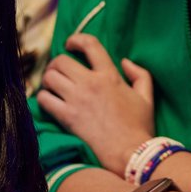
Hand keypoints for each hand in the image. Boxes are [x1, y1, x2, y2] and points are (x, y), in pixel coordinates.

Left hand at [37, 33, 154, 173]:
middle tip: (59, 71)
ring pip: (50, 78)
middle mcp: (91, 83)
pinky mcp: (67, 117)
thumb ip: (140, 74)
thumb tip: (125, 62)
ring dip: (48, 80)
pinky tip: (50, 102)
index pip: (90, 45)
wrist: (130, 152)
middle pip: (61, 61)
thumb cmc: (140, 126)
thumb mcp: (147, 96)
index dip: (77, 39)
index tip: (71, 44)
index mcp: (110, 75)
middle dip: (56, 63)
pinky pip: (44, 99)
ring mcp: (77, 100)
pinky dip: (44, 98)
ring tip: (53, 86)